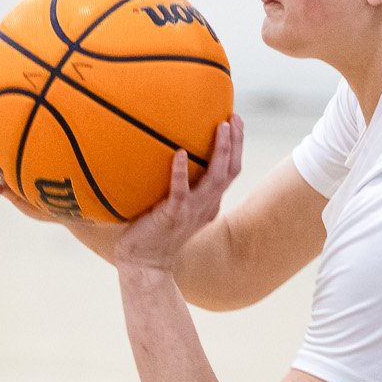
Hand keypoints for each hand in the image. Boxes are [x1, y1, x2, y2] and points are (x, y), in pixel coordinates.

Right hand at [0, 93, 123, 231]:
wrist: (93, 202)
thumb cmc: (101, 168)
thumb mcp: (115, 146)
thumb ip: (122, 122)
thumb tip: (143, 114)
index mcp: (36, 126)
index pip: (18, 100)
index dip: (2, 84)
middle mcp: (22, 142)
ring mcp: (16, 167)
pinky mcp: (20, 192)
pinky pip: (4, 190)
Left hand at [112, 116, 243, 273]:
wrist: (144, 264)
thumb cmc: (152, 234)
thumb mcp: (172, 208)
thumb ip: (175, 186)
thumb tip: (161, 155)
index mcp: (209, 203)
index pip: (230, 172)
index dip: (236, 148)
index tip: (234, 123)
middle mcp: (206, 205)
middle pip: (231, 170)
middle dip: (236, 143)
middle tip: (234, 117)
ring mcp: (191, 211)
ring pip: (215, 178)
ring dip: (221, 151)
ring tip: (221, 127)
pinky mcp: (173, 216)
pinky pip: (180, 191)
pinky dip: (181, 173)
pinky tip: (180, 153)